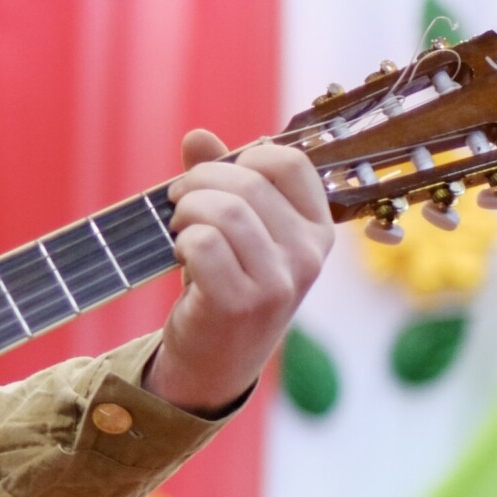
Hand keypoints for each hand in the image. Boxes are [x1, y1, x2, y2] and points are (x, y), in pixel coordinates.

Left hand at [144, 129, 335, 414]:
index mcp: (318, 229)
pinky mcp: (240, 304)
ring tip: (178, 226)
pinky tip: (181, 255)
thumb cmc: (226, 283)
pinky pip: (202, 243)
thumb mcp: (235, 231)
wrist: (215, 359)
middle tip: (178, 200)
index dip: (243, 158)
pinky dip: (181, 240)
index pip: (291, 163)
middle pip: (249, 182)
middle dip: (199, 181)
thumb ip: (221, 180)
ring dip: (186, 209)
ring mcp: (278, 283)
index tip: (216, 176)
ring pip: (224, 210)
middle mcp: (308, 256)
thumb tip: (197, 136)